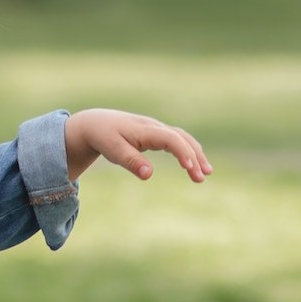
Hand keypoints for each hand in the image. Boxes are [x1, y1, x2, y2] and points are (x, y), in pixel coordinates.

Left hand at [64, 109, 211, 182]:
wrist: (95, 123)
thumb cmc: (104, 137)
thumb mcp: (113, 150)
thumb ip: (131, 162)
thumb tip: (149, 175)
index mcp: (145, 129)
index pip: (170, 138)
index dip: (182, 152)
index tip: (189, 168)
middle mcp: (154, 127)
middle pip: (181, 138)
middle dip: (194, 157)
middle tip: (201, 178)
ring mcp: (156, 129)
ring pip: (182, 138)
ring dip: (195, 154)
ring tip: (205, 174)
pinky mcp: (155, 134)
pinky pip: (177, 141)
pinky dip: (187, 151)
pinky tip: (193, 165)